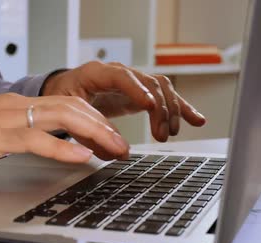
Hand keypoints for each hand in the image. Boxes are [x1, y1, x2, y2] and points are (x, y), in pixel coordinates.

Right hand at [0, 93, 129, 168]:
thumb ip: (12, 134)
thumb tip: (36, 145)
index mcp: (13, 105)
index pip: (64, 105)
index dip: (92, 120)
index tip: (108, 138)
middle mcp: (14, 106)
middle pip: (72, 106)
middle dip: (103, 125)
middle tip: (122, 146)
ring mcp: (5, 119)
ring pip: (62, 117)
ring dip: (94, 133)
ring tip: (114, 150)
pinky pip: (35, 138)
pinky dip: (63, 147)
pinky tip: (81, 157)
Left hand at [42, 61, 206, 141]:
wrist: (65, 90)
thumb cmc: (65, 98)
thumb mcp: (69, 113)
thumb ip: (88, 131)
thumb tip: (114, 152)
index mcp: (96, 73)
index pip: (121, 76)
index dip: (137, 90)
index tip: (149, 106)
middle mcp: (118, 73)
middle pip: (148, 83)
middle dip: (159, 109)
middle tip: (161, 134)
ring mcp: (132, 81)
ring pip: (160, 88)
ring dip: (171, 110)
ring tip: (171, 132)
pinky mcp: (140, 92)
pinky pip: (164, 95)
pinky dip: (180, 108)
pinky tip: (196, 120)